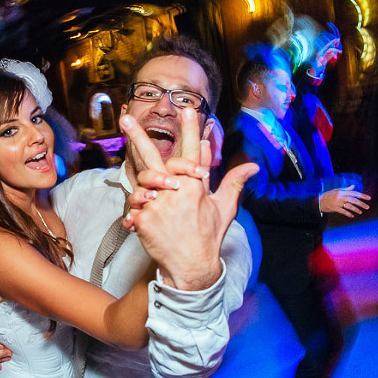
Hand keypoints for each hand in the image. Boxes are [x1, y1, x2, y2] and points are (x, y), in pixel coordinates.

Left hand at [119, 109, 258, 290]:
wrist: (191, 267)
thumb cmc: (207, 236)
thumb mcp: (224, 208)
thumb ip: (233, 182)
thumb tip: (252, 165)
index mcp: (196, 185)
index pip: (192, 151)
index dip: (191, 129)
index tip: (189, 109)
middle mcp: (176, 190)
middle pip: (153, 156)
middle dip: (138, 135)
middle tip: (125, 117)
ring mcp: (158, 204)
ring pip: (139, 184)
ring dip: (141, 191)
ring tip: (149, 202)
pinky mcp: (143, 219)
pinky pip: (132, 207)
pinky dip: (135, 214)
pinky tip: (141, 224)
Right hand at [319, 185, 370, 217]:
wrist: (318, 201)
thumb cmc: (329, 195)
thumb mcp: (336, 190)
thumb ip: (346, 189)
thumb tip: (353, 186)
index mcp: (342, 192)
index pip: (354, 193)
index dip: (362, 195)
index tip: (369, 198)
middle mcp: (340, 197)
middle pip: (353, 200)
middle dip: (361, 203)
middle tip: (367, 207)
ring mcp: (337, 203)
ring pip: (349, 206)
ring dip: (355, 209)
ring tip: (360, 212)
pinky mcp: (334, 208)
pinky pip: (343, 211)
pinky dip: (348, 214)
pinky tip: (352, 216)